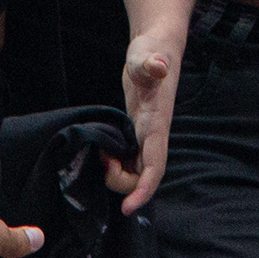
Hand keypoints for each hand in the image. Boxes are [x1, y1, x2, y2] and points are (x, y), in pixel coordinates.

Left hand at [103, 31, 179, 211]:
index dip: (144, 190)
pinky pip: (128, 161)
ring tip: (99, 153)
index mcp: (157, 125)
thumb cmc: (151, 53)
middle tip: (101, 159)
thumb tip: (159, 67)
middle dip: (121, 181)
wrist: (155, 49)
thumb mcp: (145, 58)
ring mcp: (144, 136)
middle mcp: (153, 137)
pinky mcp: (135, 133)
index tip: (128, 208)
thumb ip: (149, 64)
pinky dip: (114, 165)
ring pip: (134, 172)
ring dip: (116, 174)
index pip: (155, 167)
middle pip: (142, 177)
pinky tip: (101, 152)